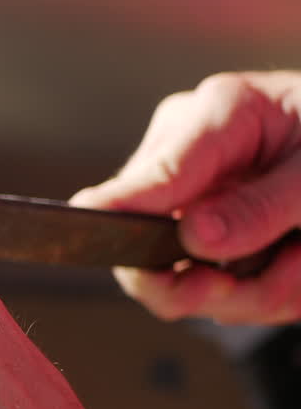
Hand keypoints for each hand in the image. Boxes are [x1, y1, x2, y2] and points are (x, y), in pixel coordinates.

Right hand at [71, 71, 300, 323]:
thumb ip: (263, 205)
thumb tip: (194, 240)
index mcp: (213, 116)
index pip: (143, 181)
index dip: (125, 224)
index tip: (130, 256)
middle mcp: (186, 155)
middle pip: (144, 248)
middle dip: (218, 285)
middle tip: (274, 288)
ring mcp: (192, 199)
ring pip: (183, 283)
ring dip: (259, 292)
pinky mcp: (209, 235)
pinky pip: (213, 289)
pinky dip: (265, 291)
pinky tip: (299, 264)